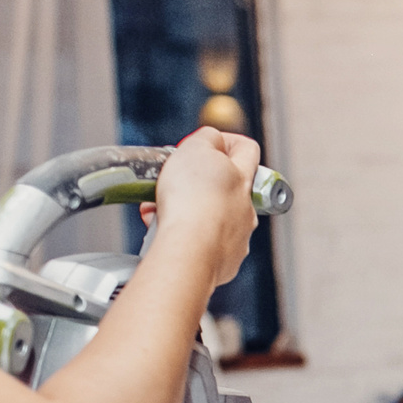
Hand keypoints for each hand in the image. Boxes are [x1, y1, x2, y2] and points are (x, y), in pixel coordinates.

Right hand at [145, 127, 261, 288]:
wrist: (189, 252)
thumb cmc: (192, 200)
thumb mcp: (198, 149)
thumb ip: (207, 139)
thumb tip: (214, 140)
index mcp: (243, 180)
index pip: (247, 151)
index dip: (226, 141)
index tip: (205, 144)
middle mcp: (245, 211)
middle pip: (223, 188)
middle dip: (194, 180)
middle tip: (174, 177)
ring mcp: (235, 240)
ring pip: (206, 217)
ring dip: (181, 207)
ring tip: (156, 206)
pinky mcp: (221, 263)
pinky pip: (199, 243)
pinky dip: (179, 233)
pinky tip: (159, 229)